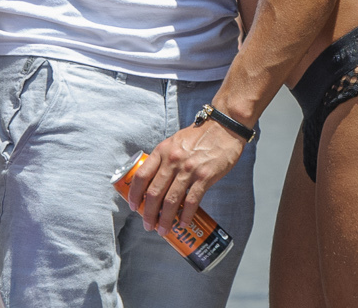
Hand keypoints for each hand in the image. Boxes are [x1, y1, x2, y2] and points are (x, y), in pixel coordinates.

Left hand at [129, 118, 245, 233]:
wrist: (223, 127)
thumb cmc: (199, 136)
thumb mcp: (174, 142)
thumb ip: (164, 158)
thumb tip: (154, 182)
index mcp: (162, 151)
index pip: (141, 176)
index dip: (134, 194)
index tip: (133, 206)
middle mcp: (172, 160)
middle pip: (154, 192)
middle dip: (148, 213)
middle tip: (148, 225)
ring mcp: (188, 169)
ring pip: (171, 200)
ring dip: (165, 219)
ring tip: (163, 230)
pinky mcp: (205, 176)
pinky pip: (192, 201)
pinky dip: (186, 215)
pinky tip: (183, 224)